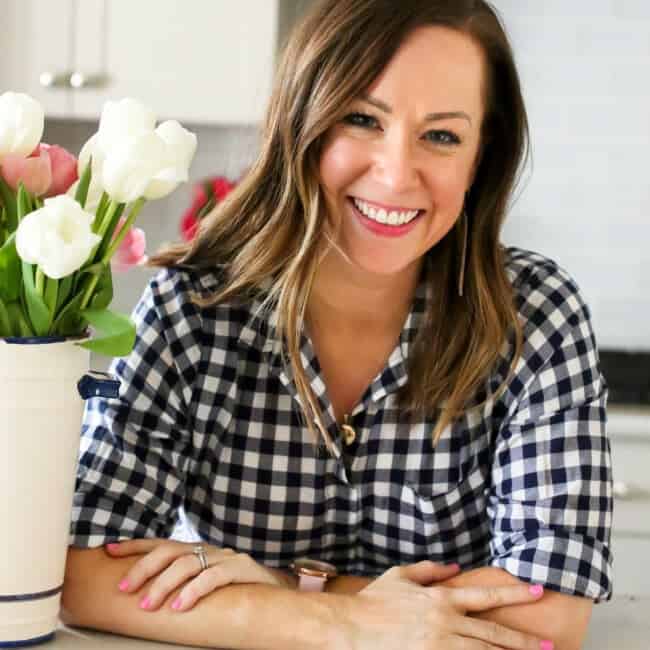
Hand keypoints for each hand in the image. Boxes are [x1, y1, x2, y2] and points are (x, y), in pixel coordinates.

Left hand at [105, 539, 295, 611]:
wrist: (279, 588)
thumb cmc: (236, 588)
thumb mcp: (205, 581)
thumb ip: (182, 581)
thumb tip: (144, 593)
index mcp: (196, 550)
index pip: (160, 543)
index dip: (134, 545)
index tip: (108, 550)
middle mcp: (208, 549)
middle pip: (170, 550)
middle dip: (143, 568)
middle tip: (124, 588)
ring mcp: (225, 557)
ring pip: (188, 563)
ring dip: (163, 584)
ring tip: (148, 605)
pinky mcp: (242, 568)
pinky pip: (213, 577)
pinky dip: (193, 591)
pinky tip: (180, 606)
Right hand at [341, 561, 550, 649]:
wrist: (352, 627)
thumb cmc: (375, 601)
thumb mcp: (401, 576)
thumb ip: (430, 570)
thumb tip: (456, 568)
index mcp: (441, 598)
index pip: (486, 595)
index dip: (514, 593)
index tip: (537, 591)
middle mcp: (446, 622)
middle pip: (493, 633)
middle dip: (523, 641)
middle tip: (549, 646)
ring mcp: (439, 646)